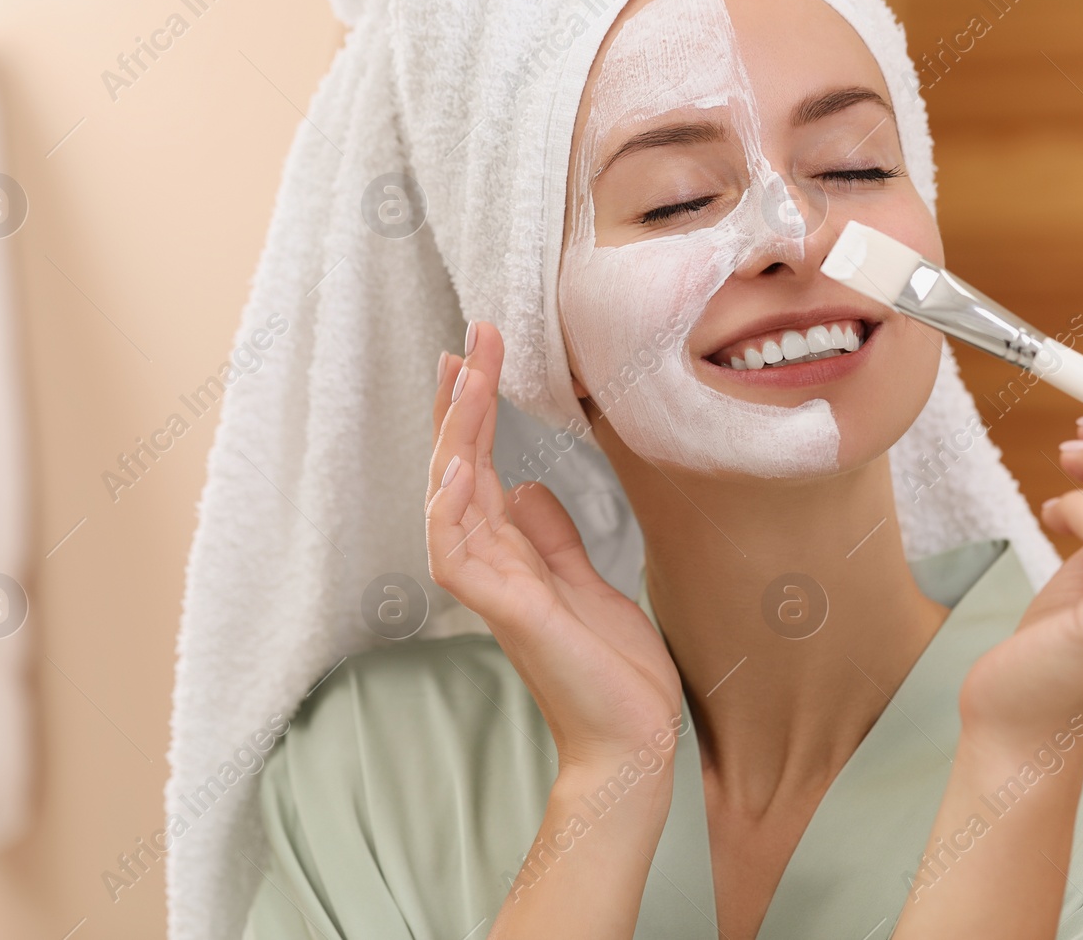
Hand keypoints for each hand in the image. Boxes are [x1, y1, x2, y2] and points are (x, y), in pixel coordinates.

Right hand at [426, 320, 682, 774]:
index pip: (477, 467)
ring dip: (454, 439)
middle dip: (460, 404)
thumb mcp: (588, 581)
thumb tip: (526, 485)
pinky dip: (453, 512)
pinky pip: (459, 558)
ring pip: (449, 502)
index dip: (471, 412)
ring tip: (463, 379)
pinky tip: (460, 468)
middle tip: (468, 340)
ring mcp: (494, 590)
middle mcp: (492, 565)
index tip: (475, 354)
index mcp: (511, 553)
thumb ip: (551, 537)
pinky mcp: (509, 615)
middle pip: (456, 470)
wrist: (633, 742)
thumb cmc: (612, 672)